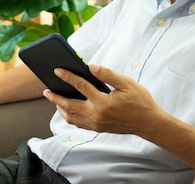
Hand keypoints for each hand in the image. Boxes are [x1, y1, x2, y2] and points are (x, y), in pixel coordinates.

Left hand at [43, 64, 160, 134]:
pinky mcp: (98, 128)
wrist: (148, 123)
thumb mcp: (126, 83)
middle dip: (55, 97)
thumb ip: (107, 74)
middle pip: (69, 105)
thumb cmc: (140, 101)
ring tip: (55, 100)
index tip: (57, 70)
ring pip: (71, 117)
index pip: (80, 86)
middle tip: (46, 90)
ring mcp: (96, 124)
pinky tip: (69, 110)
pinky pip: (78, 124)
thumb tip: (91, 66)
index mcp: (102, 102)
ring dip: (60, 108)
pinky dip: (70, 116)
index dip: (67, 76)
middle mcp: (96, 115)